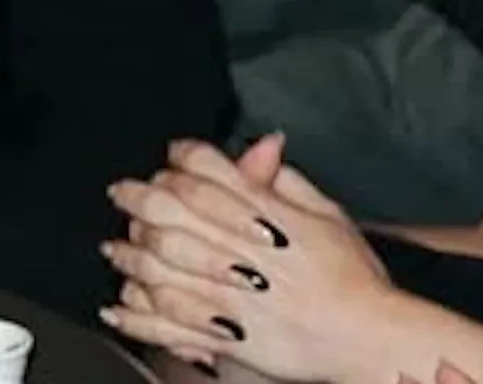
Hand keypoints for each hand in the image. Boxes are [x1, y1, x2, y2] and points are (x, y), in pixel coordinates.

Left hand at [103, 141, 394, 382]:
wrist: (368, 338)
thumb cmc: (352, 277)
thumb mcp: (327, 213)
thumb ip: (286, 179)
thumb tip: (264, 144)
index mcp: (268, 217)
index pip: (210, 172)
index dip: (183, 157)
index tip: (171, 156)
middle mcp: (242, 252)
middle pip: (174, 213)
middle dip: (140, 198)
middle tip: (120, 191)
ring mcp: (230, 297)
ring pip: (163, 267)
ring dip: (131, 253)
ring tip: (115, 246)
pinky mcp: (226, 336)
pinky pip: (169, 325)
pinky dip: (137, 317)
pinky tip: (119, 307)